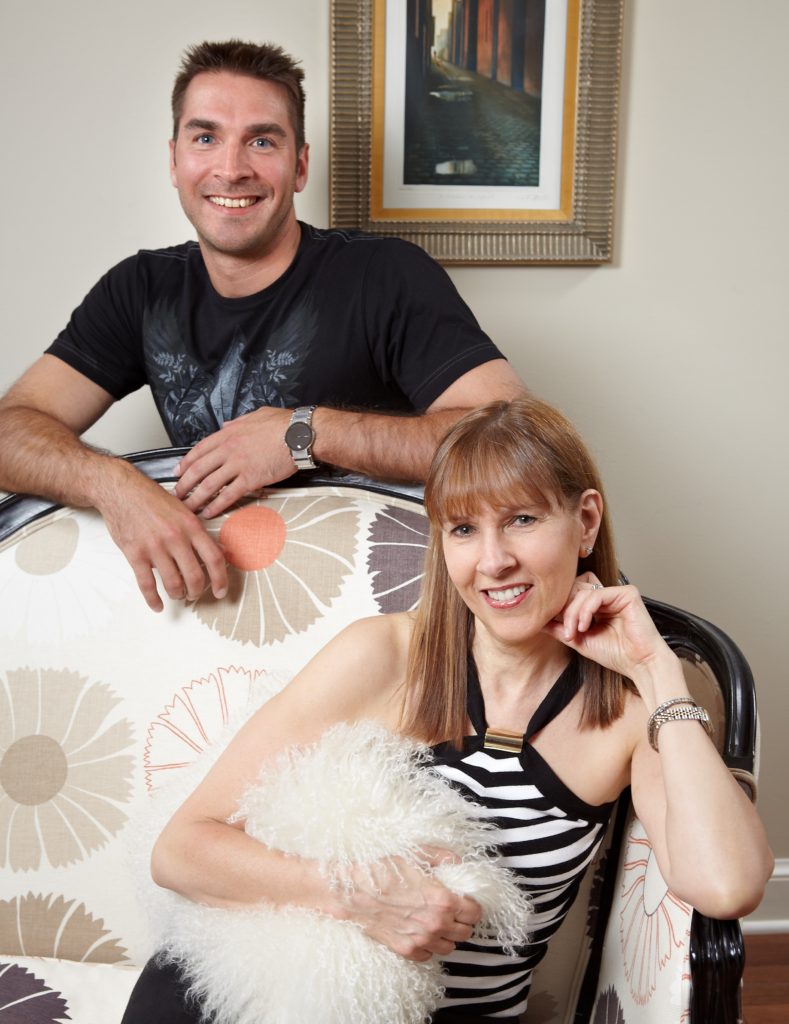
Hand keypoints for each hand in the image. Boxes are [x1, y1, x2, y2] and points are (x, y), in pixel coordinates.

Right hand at [99, 463, 227, 611]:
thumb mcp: (183, 510)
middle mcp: (175, 538)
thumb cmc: (152, 499)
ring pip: (173, 583)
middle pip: (194, 576)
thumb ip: (199, 532)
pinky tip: (157, 606)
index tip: (220, 592)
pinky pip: (147, 584)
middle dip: (196, 591)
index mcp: (191, 526)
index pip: (213, 558)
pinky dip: (153, 599)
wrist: (121, 490)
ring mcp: (155, 547)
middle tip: (194, 594)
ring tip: (178, 595)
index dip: (221, 579)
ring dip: (178, 595)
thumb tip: (220, 551)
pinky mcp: (135, 554)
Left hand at [174, 407, 295, 517]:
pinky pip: (229, 495)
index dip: (185, 463)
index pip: (199, 450)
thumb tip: (226, 426)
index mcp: (228, 434)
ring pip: (209, 485)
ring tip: (188, 508)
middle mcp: (229, 450)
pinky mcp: (251, 479)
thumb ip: (237, 422)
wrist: (300, 434)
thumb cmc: (282, 423)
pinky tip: (209, 512)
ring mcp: (238, 465)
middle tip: (176, 495)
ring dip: (196, 498)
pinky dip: (216, 505)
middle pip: (198, 470)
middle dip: (184, 484)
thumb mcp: (255, 416)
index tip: (178, 473)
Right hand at [338, 849, 480, 961]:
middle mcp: (435, 925)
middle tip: (452, 907)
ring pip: (450, 947)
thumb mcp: (417, 852)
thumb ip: (443, 858)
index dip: (473, 904)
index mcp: (443, 900)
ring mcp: (420, 941)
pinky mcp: (405, 950)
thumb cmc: (382, 867)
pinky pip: (429, 955)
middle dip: (463, 920)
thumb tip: (459, 863)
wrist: (351, 889)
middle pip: (466, 932)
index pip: (475, 912)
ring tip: (436, 919)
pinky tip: (420, 929)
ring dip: (448, 934)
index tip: (465, 898)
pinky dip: (429, 945)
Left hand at [541, 572, 671, 678]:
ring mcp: (617, 593)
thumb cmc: (615, 655)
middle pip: (575, 590)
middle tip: (567, 633)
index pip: (571, 594)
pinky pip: (597, 594)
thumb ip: (560, 629)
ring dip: (573, 614)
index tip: (556, 628)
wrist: (639, 665)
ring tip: (574, 632)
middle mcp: (607, 596)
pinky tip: (585, 626)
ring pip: (583, 592)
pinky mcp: (627, 593)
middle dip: (565, 611)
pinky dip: (586, 610)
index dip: (561, 608)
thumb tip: (538, 622)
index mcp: (597, 605)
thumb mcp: (579, 640)